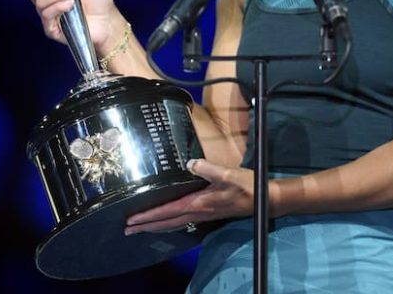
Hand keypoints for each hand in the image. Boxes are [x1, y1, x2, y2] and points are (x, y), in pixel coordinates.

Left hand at [123, 159, 255, 234]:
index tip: (131, 219)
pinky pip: (182, 221)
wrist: (266, 200)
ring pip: (173, 224)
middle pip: (166, 222)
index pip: (167, 211)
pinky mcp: (208, 213)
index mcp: (199, 203)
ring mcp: (203, 215)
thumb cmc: (248, 186)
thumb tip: (190, 164)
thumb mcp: (228, 174)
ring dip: (155, 226)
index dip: (148, 216)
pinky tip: (166, 222)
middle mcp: (198, 212)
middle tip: (126, 229)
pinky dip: (169, 223)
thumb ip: (209, 169)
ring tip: (140, 228)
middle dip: (146, 226)